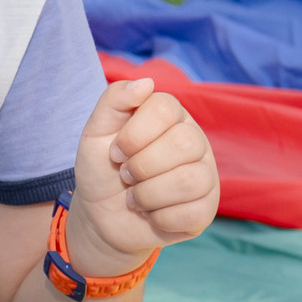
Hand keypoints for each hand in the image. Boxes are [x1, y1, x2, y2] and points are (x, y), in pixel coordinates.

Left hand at [69, 78, 218, 274]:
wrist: (101, 216)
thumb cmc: (102, 169)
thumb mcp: (96, 132)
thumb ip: (114, 100)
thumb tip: (146, 82)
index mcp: (171, 115)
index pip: (165, 107)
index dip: (134, 134)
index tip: (115, 152)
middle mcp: (194, 140)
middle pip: (184, 143)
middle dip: (142, 165)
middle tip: (125, 175)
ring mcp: (205, 175)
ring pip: (189, 180)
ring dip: (148, 194)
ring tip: (135, 197)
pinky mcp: (206, 208)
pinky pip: (192, 213)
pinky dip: (160, 218)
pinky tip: (152, 214)